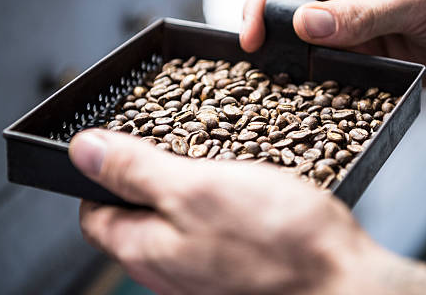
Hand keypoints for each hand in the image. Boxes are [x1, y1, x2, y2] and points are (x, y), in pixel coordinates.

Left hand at [69, 129, 384, 294]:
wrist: (341, 282)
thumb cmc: (276, 240)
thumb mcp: (196, 188)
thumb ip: (135, 171)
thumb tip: (84, 151)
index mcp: (146, 250)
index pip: (95, 214)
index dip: (102, 174)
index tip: (119, 144)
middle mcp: (168, 270)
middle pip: (137, 217)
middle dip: (148, 176)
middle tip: (173, 144)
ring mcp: (202, 273)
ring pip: (177, 221)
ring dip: (188, 186)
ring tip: (213, 161)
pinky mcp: (235, 267)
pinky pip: (211, 230)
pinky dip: (217, 203)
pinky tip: (242, 189)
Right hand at [241, 0, 425, 84]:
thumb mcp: (415, 1)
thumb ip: (359, 16)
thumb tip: (304, 25)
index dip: (262, 2)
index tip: (251, 36)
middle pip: (291, 9)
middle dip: (269, 32)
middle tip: (257, 62)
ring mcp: (356, 26)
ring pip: (308, 41)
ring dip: (293, 59)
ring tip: (275, 82)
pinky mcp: (368, 55)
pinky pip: (332, 66)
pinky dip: (318, 79)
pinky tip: (311, 93)